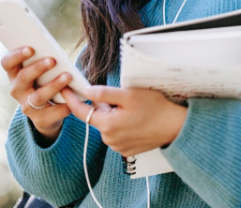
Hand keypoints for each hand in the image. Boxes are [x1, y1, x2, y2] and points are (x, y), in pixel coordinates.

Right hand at [1, 47, 72, 139]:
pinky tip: (73, 97)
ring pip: (38, 96)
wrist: (47, 113)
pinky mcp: (40, 119)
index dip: (16, 55)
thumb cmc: (45, 82)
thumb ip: (42, 60)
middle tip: (52, 60)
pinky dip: (64, 105)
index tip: (31, 48)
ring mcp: (27, 106)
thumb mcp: (40, 71)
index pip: (7, 63)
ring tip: (67, 76)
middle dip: (37, 68)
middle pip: (23, 78)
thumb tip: (55, 52)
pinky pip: (53, 112)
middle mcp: (17, 90)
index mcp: (15, 74)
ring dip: (53, 85)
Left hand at [61, 86, 187, 156]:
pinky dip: (121, 125)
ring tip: (132, 108)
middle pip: (97, 117)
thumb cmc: (155, 108)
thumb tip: (86, 91)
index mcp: (107, 124)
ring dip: (113, 115)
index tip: (65, 89)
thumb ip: (104, 93)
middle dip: (102, 105)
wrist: (175, 127)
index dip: (71, 99)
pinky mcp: (127, 150)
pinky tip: (136, 119)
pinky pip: (117, 135)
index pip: (80, 111)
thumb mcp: (129, 94)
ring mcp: (118, 147)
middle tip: (119, 95)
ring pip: (107, 126)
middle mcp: (109, 139)